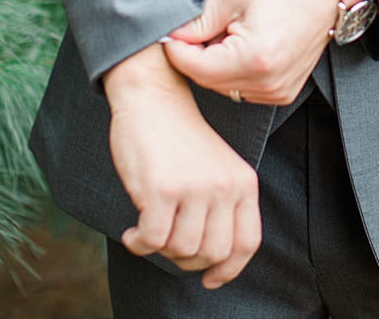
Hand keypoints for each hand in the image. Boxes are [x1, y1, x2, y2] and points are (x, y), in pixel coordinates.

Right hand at [103, 45, 260, 288]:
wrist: (154, 97)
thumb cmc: (180, 139)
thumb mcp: (217, 168)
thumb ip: (223, 206)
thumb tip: (213, 263)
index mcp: (243, 182)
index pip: (246, 243)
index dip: (229, 269)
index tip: (210, 280)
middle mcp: (224, 186)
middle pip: (212, 253)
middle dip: (187, 260)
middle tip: (167, 245)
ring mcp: (194, 188)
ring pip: (181, 250)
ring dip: (159, 250)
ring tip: (148, 232)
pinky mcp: (162, 190)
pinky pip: (152, 240)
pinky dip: (139, 244)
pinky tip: (132, 233)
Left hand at [163, 0, 339, 105]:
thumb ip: (200, 20)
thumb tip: (174, 35)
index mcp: (254, 58)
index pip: (196, 68)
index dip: (177, 50)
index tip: (171, 33)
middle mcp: (267, 83)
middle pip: (208, 80)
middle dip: (196, 56)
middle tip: (199, 28)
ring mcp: (276, 92)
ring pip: (223, 87)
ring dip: (215, 65)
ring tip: (227, 34)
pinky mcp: (281, 94)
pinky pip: (242, 89)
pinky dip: (233, 71)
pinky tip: (242, 48)